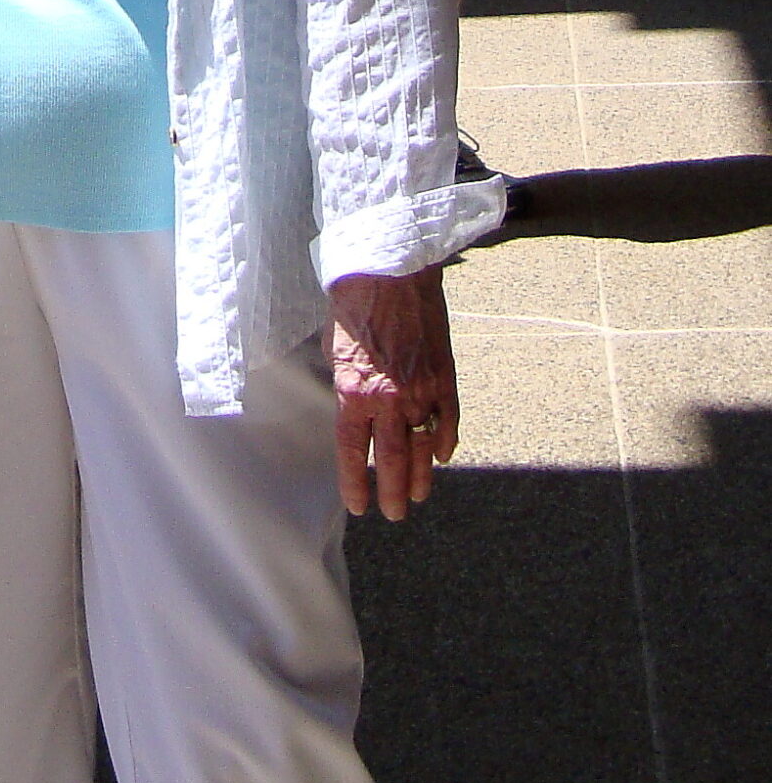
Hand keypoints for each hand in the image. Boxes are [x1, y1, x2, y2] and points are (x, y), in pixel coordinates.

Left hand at [324, 267, 458, 518]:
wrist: (392, 270)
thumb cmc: (354, 302)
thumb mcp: (334, 347)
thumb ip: (344, 381)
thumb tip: (350, 402)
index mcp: (354, 392)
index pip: (352, 452)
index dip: (355, 483)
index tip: (358, 505)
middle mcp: (389, 399)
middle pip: (391, 461)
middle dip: (392, 493)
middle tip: (393, 513)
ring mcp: (422, 391)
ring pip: (424, 449)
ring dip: (421, 477)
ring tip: (417, 497)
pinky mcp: (444, 377)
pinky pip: (448, 420)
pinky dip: (446, 441)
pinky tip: (443, 456)